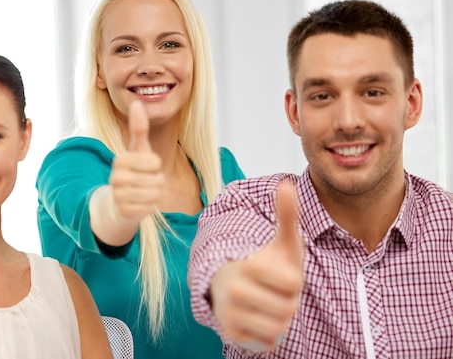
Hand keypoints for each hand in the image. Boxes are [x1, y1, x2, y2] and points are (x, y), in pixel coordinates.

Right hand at [109, 101, 163, 223]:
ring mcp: (119, 196)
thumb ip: (138, 128)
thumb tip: (137, 103)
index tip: (147, 166)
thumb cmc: (132, 172)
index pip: (154, 162)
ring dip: (154, 194)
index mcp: (119, 161)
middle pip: (157, 179)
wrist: (116, 203)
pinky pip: (150, 208)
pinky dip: (150, 206)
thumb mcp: (137, 150)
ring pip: (154, 194)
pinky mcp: (124, 212)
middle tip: (146, 181)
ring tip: (144, 191)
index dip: (156, 165)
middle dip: (156, 181)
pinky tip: (140, 203)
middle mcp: (116, 178)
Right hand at [210, 181, 303, 350]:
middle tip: (276, 293)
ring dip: (281, 319)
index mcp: (247, 266)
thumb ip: (286, 214)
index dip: (294, 281)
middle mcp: (234, 291)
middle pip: (288, 308)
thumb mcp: (281, 241)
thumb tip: (287, 184)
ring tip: (270, 305)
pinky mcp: (232, 335)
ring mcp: (231, 315)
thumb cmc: (265, 265)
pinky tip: (262, 320)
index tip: (281, 274)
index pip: (293, 283)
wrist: (234, 288)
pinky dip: (271, 335)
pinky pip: (268, 343)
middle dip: (288, 302)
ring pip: (279, 328)